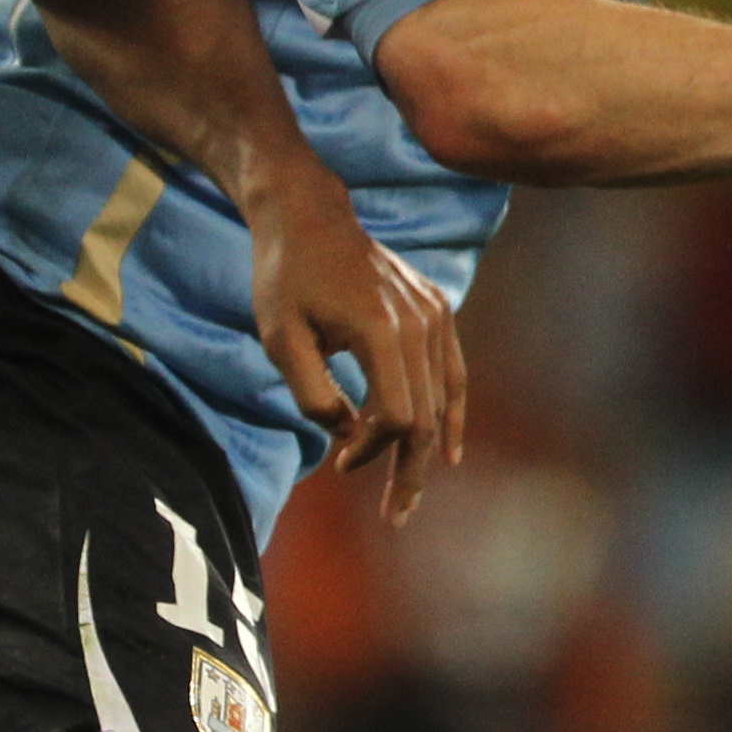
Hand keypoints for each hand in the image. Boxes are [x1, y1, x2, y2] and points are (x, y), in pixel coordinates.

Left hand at [248, 173, 465, 523]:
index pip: (396, 415)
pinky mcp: (436, 307)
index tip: (338, 463)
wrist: (308, 214)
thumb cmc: (283, 277)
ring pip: (443, 398)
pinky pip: (453, 370)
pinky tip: (448, 450)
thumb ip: (311, 394)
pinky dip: (451, 411)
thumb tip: (345, 433)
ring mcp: (434, 313)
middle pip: (426, 415)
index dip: (371, 450)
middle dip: (408, 471)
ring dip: (427, 451)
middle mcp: (418, 322)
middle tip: (394, 517)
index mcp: (381, 331)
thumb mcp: (279, 339)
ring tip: (409, 495)